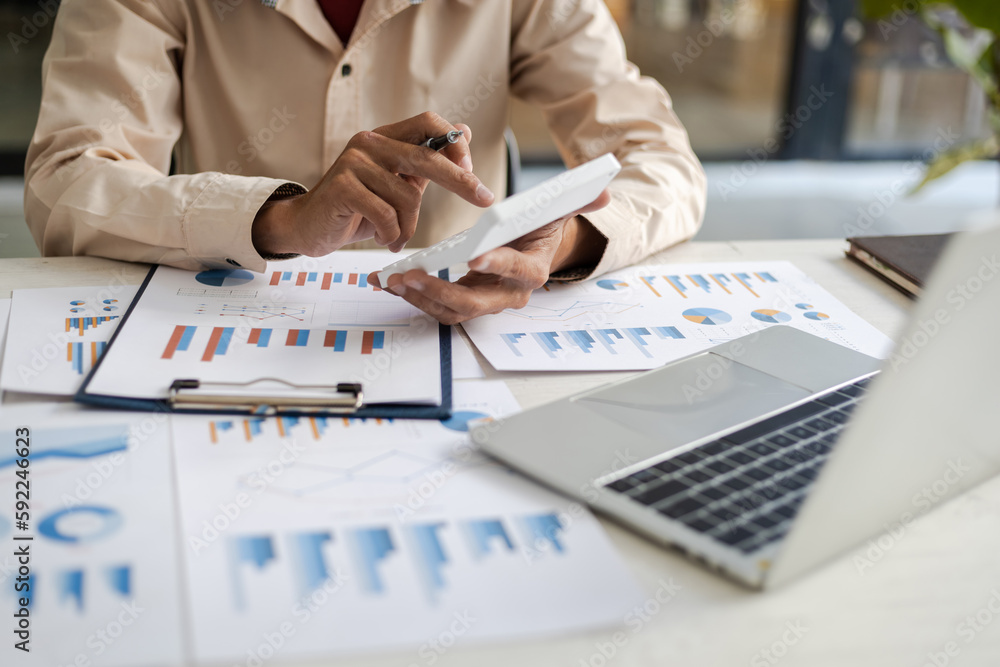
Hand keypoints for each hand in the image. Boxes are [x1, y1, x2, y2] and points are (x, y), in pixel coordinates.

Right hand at [252, 112, 493, 256]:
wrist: (309, 226)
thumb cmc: (356, 208)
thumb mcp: (396, 184)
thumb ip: (427, 161)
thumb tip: (463, 131)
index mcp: (385, 137)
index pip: (428, 121)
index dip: (454, 143)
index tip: (472, 170)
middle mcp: (369, 143)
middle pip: (426, 157)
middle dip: (460, 180)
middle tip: (484, 199)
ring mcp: (354, 162)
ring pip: (407, 197)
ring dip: (409, 226)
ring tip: (396, 236)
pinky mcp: (343, 186)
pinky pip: (387, 215)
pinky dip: (391, 234)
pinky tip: (383, 239)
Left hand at [369, 190, 611, 324]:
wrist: (532, 250)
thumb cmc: (540, 229)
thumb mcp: (558, 210)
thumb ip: (579, 199)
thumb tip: (605, 191)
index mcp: (533, 270)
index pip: (516, 270)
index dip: (497, 264)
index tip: (473, 255)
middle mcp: (509, 293)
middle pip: (474, 302)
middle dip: (440, 290)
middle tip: (413, 275)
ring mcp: (485, 300)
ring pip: (451, 310)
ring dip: (420, 298)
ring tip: (394, 280)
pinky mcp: (464, 300)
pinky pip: (437, 306)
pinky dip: (412, 296)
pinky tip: (390, 282)